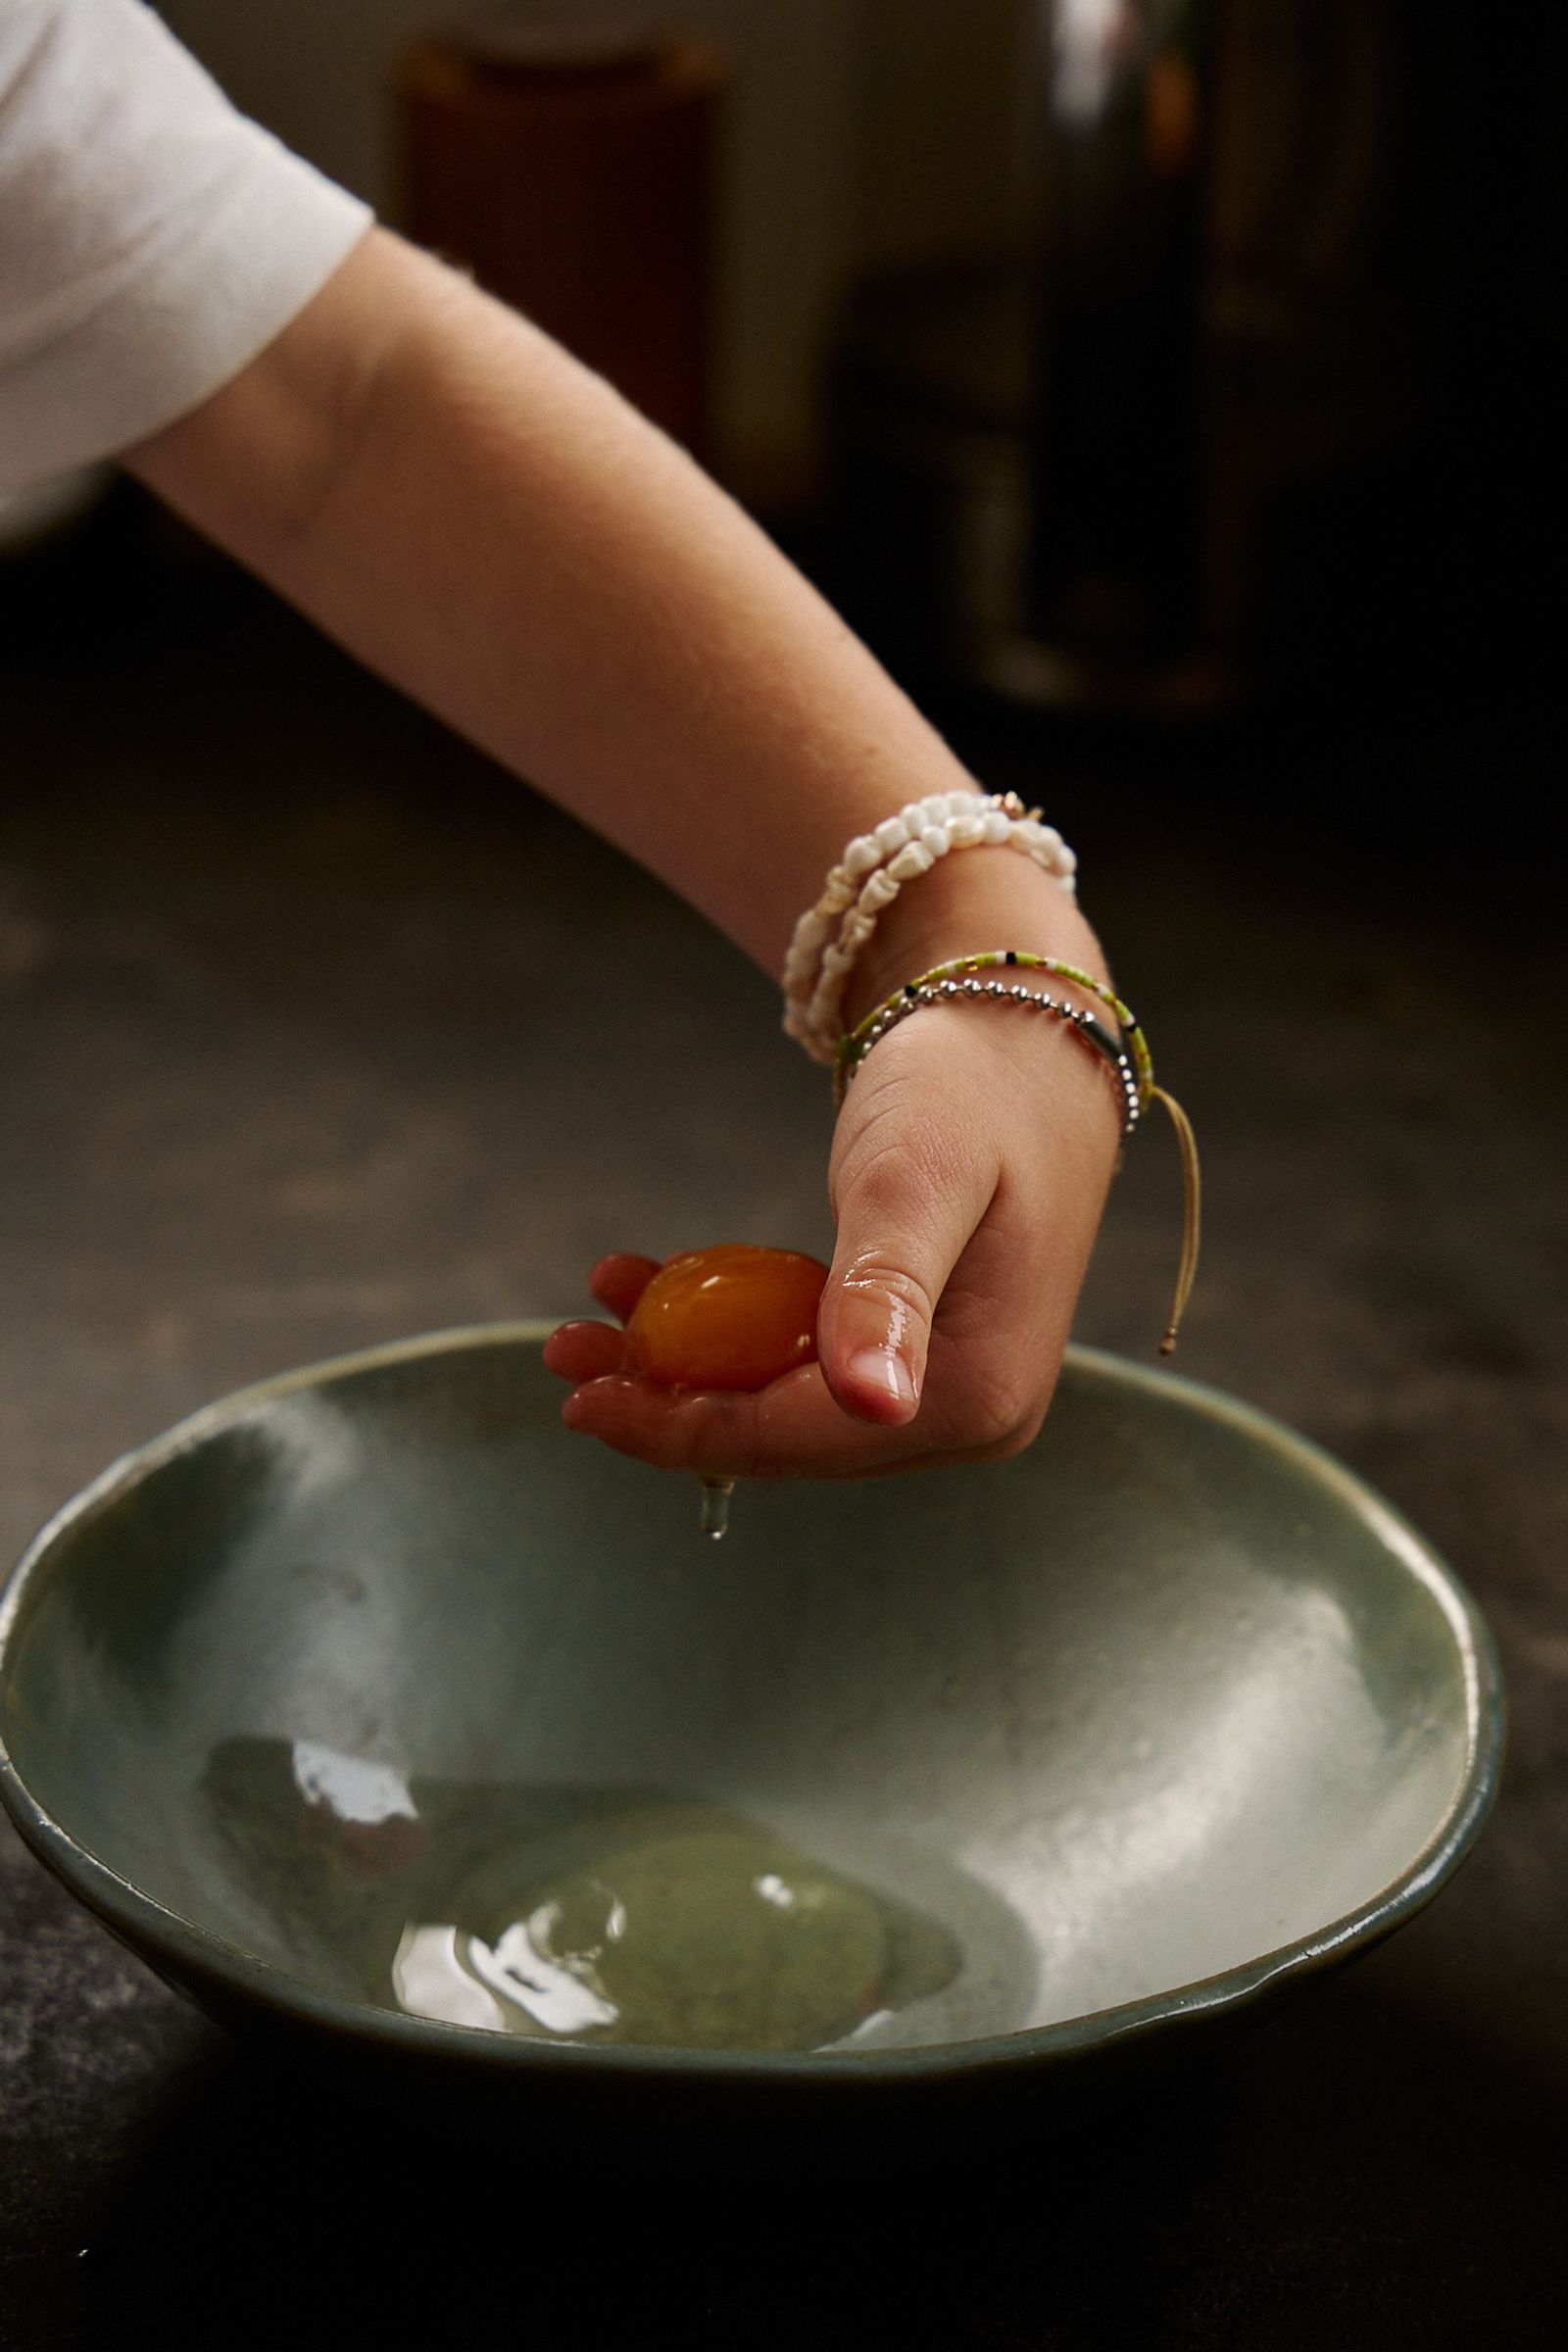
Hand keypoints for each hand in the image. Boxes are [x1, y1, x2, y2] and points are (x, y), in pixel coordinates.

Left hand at [544, 984, 1121, 1479]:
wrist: (1020, 1038)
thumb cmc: (970, 1090)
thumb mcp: (915, 1178)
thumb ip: (885, 1287)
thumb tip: (876, 1404)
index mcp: (980, 1392)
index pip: (802, 1439)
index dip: (684, 1430)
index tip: (581, 1403)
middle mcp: (972, 1415)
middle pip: (786, 1436)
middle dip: (669, 1399)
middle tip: (565, 1350)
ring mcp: (945, 1388)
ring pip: (783, 1404)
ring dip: (685, 1364)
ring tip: (596, 1314)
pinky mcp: (919, 1354)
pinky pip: (801, 1362)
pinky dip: (727, 1330)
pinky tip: (655, 1284)